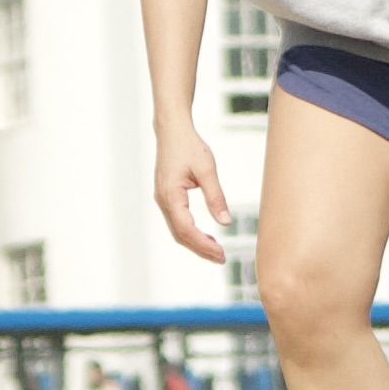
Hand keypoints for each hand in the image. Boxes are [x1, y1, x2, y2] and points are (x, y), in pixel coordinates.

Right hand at [154, 128, 230, 261]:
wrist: (172, 130)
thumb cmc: (189, 146)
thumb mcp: (207, 171)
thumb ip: (216, 197)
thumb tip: (225, 222)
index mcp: (171, 195)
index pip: (186, 229)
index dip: (204, 245)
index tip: (221, 254)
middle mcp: (163, 200)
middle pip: (180, 234)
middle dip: (200, 249)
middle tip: (222, 258)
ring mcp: (163, 199)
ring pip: (177, 230)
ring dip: (196, 243)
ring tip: (217, 251)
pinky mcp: (167, 196)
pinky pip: (177, 221)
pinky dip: (190, 232)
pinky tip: (206, 236)